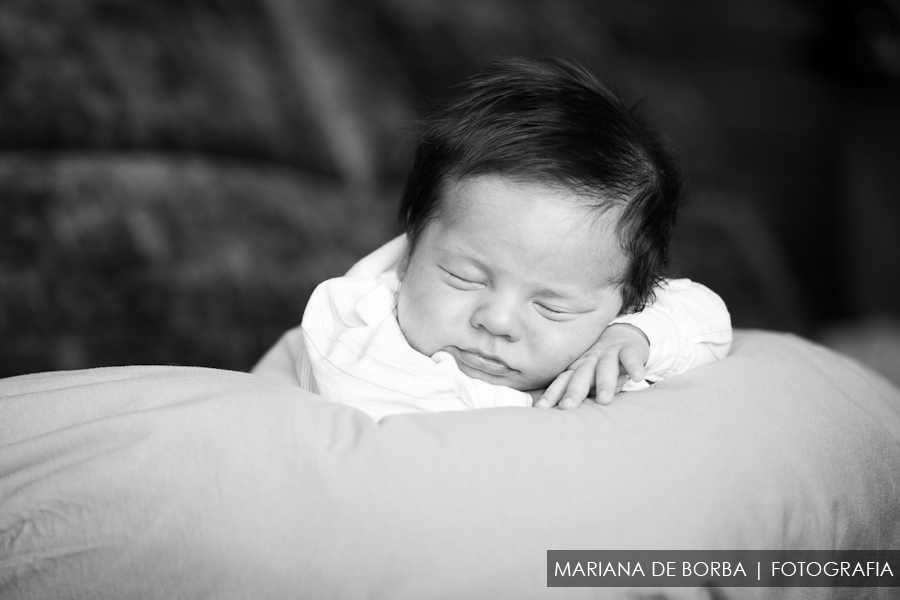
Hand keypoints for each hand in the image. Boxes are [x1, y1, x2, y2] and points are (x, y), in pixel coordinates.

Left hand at [534, 324, 648, 409]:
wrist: (623, 335)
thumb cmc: (598, 362)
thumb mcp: (585, 373)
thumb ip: (574, 387)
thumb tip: (556, 410)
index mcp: (576, 367)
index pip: (562, 381)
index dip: (552, 394)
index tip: (541, 408)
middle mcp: (590, 360)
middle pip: (580, 376)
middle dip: (573, 392)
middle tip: (566, 407)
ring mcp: (609, 354)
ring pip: (605, 368)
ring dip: (604, 383)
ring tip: (604, 399)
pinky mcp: (629, 349)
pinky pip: (631, 357)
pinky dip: (634, 366)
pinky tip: (638, 377)